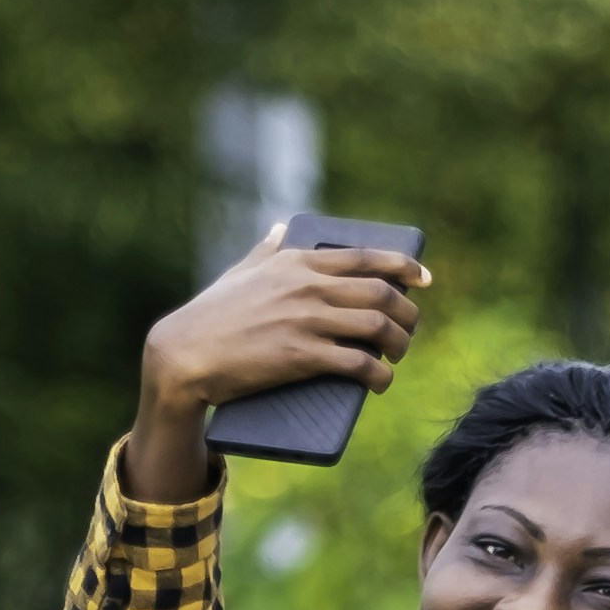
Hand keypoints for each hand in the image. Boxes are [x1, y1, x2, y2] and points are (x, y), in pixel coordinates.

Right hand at [123, 224, 428, 502]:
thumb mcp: (240, 272)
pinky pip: (359, 364)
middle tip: (409, 330)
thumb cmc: (212, 314)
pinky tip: (381, 382)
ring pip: (378, 328)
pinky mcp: (301, 357)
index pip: (365, 257)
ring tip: (396, 357)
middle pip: (382, 293)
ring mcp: (306, 321)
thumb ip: (266, 249)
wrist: (185, 354)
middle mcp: (308, 287)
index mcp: (298, 262)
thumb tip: (280, 227)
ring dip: (399, 345)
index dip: (403, 267)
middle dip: (408, 314)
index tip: (424, 279)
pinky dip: (379, 375)